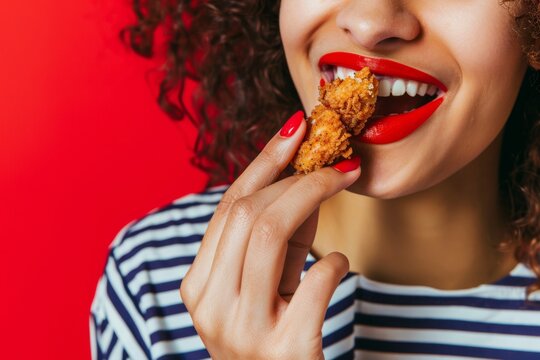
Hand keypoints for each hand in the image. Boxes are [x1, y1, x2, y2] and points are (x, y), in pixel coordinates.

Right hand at [180, 111, 360, 358]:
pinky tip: (338, 263)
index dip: (263, 162)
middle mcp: (210, 306)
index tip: (295, 129)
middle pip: (247, 214)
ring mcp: (242, 329)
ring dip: (313, 196)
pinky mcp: (283, 350)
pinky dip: (334, 262)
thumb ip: (277, 236)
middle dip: (296, 176)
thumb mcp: (265, 282)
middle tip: (335, 161)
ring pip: (269, 233)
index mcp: (198, 285)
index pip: (227, 207)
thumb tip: (304, 174)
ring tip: (342, 183)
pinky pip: (313, 282)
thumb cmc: (275, 333)